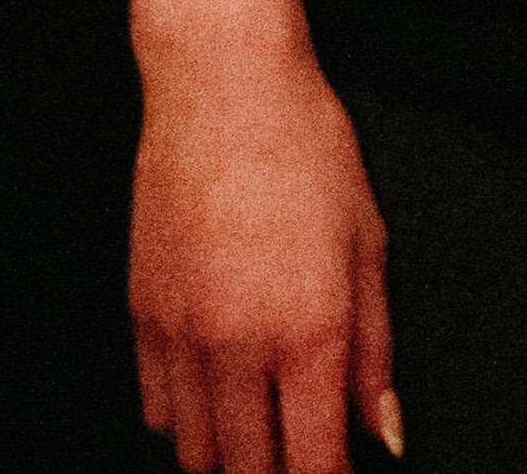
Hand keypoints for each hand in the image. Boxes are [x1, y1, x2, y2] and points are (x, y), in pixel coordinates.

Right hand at [126, 34, 395, 473]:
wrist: (222, 91)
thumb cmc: (306, 151)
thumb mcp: (368, 246)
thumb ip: (375, 351)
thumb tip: (385, 430)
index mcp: (309, 331)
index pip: (314, 461)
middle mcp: (238, 346)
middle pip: (249, 469)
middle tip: (306, 452)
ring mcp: (181, 336)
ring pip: (196, 452)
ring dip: (233, 455)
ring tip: (265, 429)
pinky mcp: (141, 317)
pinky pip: (157, 408)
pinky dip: (188, 420)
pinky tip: (219, 394)